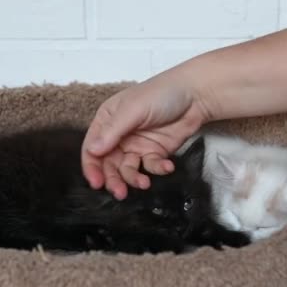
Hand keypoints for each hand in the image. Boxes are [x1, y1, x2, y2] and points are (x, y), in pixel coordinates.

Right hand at [81, 70, 208, 199]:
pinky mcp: (154, 152)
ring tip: (144, 183)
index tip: (96, 183)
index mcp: (107, 121)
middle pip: (109, 164)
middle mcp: (119, 136)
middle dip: (113, 179)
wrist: (195, 95)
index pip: (92, 148)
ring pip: (128, 169)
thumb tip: (93, 151)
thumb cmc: (160, 93)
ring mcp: (137, 145)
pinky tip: (166, 166)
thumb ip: (113, 131)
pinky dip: (157, 169)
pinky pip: (151, 167)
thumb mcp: (133, 110)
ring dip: (134, 179)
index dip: (92, 167)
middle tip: (120, 192)